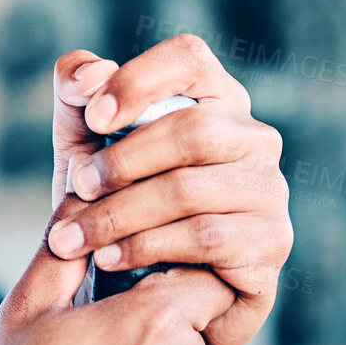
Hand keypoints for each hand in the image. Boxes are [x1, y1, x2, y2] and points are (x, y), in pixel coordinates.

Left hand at [46, 36, 291, 344]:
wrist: (139, 286)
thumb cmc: (116, 200)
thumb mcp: (84, 144)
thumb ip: (76, 96)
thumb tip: (89, 74)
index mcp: (214, 97)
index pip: (189, 58)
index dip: (138, 81)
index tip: (93, 118)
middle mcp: (254, 137)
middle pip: (192, 130)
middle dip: (122, 162)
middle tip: (77, 188)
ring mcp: (269, 190)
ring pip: (190, 190)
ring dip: (119, 214)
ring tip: (74, 237)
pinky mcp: (271, 243)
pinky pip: (204, 237)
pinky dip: (145, 246)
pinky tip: (109, 258)